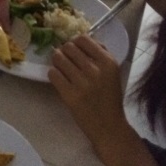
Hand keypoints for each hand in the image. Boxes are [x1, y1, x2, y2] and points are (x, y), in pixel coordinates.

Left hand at [48, 35, 129, 149]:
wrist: (108, 126)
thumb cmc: (109, 97)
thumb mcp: (112, 72)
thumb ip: (100, 53)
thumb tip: (80, 39)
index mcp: (108, 62)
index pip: (83, 39)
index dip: (75, 42)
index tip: (74, 49)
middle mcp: (95, 70)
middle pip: (68, 47)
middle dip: (64, 51)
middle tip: (65, 59)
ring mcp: (81, 82)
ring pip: (58, 58)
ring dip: (57, 61)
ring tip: (62, 68)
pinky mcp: (69, 94)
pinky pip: (53, 73)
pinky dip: (53, 74)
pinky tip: (59, 79)